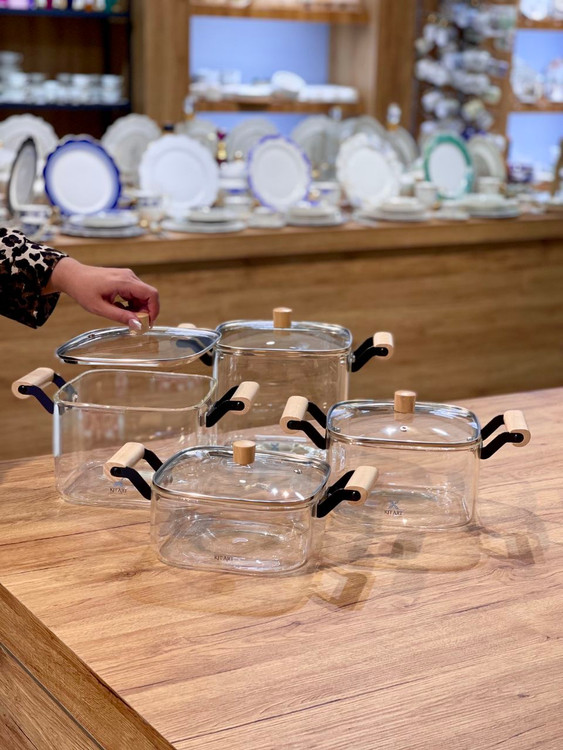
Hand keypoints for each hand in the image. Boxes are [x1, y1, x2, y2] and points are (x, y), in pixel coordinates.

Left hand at [44, 257, 159, 326]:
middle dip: (145, 311)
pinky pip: (136, 293)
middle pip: (148, 296)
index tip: (149, 323)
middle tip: (135, 323)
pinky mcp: (124, 279)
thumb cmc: (83, 290)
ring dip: (138, 308)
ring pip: (143, 295)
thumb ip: (120, 316)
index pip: (151, 294)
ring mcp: (127, 276)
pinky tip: (120, 308)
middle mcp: (129, 276)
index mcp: (124, 282)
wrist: (73, 276)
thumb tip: (138, 325)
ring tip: (124, 316)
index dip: (154, 310)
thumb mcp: (100, 308)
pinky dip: (132, 303)